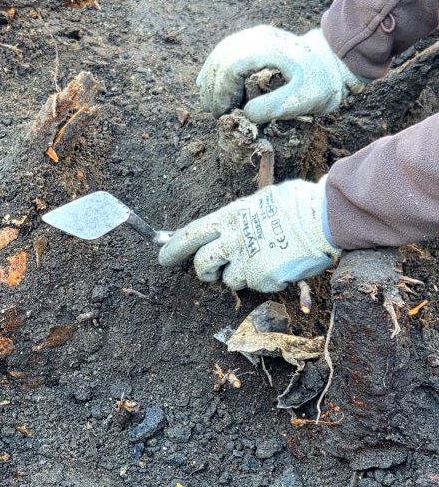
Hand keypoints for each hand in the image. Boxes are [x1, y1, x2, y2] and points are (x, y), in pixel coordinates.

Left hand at [158, 179, 337, 291]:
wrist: (325, 218)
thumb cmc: (298, 204)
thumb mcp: (261, 201)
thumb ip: (240, 217)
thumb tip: (227, 226)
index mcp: (230, 217)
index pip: (191, 234)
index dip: (173, 247)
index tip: (162, 256)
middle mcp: (233, 240)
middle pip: (201, 264)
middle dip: (203, 271)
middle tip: (208, 272)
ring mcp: (247, 261)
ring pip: (230, 279)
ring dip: (241, 274)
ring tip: (263, 258)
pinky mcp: (262, 278)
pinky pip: (256, 285)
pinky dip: (265, 279)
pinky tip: (280, 263)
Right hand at [197, 26, 364, 124]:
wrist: (333, 60)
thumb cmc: (320, 82)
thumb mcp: (304, 99)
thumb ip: (274, 107)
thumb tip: (246, 113)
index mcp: (267, 49)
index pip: (230, 68)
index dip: (221, 93)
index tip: (223, 114)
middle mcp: (256, 37)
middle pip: (220, 60)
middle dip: (213, 89)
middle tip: (216, 114)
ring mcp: (253, 36)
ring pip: (219, 54)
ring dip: (211, 80)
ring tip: (210, 103)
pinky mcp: (253, 40)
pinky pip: (225, 51)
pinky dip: (215, 69)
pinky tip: (209, 84)